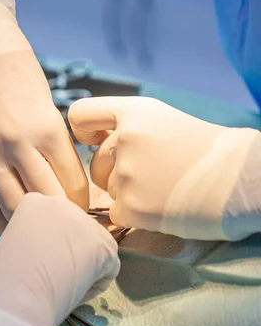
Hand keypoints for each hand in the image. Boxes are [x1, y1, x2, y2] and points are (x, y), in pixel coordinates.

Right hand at [0, 0, 88, 233]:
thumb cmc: (10, 68)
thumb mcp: (42, 100)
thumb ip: (50, 140)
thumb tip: (58, 178)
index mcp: (46, 127)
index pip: (72, 183)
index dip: (80, 205)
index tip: (80, 214)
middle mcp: (17, 144)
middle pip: (45, 201)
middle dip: (58, 220)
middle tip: (61, 230)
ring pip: (10, 207)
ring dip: (24, 224)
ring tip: (32, 231)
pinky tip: (1, 225)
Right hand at [0, 193, 119, 325]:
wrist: (15, 293)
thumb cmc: (3, 277)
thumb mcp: (13, 244)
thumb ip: (34, 238)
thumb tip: (52, 253)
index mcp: (33, 201)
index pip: (52, 224)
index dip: (45, 249)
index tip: (33, 264)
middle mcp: (61, 203)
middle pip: (75, 231)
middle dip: (68, 253)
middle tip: (50, 276)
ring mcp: (86, 221)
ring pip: (93, 250)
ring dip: (82, 268)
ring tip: (59, 284)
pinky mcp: (105, 243)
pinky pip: (107, 269)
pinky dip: (93, 286)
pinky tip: (72, 289)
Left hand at [68, 97, 259, 239]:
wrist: (244, 180)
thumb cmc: (207, 151)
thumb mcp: (165, 121)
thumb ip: (127, 126)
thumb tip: (91, 140)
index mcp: (135, 112)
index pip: (80, 114)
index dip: (84, 131)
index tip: (96, 140)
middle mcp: (125, 139)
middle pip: (95, 161)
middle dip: (114, 170)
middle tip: (153, 173)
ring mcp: (127, 174)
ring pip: (108, 188)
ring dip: (128, 192)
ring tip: (164, 187)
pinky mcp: (131, 207)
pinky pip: (116, 212)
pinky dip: (134, 213)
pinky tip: (162, 204)